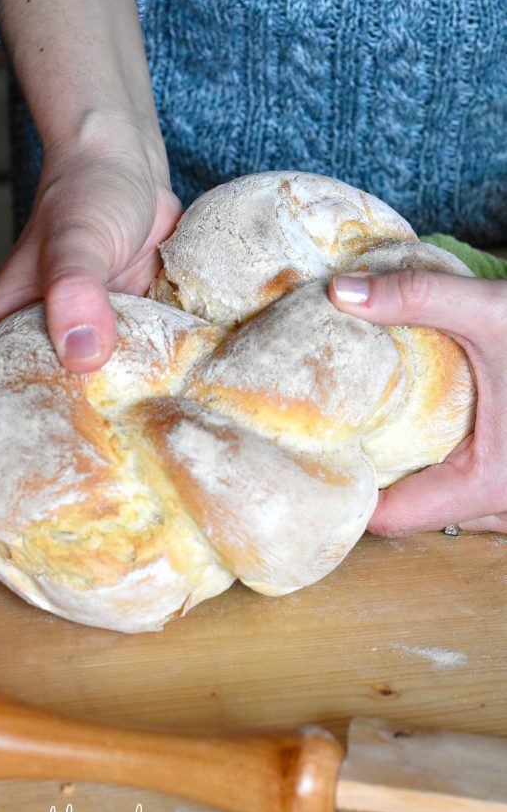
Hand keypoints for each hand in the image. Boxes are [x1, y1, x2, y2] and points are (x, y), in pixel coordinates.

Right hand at [0, 0, 180, 508]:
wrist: (128, 171)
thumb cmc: (90, 197)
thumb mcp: (82, 237)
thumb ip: (77, 288)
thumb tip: (79, 352)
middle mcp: (27, 351)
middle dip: (8, 484)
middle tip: (39, 540)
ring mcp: (70, 353)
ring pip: (55, 423)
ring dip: (67, 466)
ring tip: (97, 517)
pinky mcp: (112, 349)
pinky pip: (104, 403)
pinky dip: (114, 435)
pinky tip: (145, 463)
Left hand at [329, 269, 506, 535]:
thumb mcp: (495, 313)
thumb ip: (416, 298)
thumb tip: (337, 292)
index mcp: (493, 484)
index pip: (394, 520)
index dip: (353, 494)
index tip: (323, 458)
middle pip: (426, 517)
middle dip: (391, 483)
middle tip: (354, 439)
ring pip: (464, 512)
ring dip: (434, 482)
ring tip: (396, 439)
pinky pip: (493, 502)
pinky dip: (470, 477)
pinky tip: (456, 438)